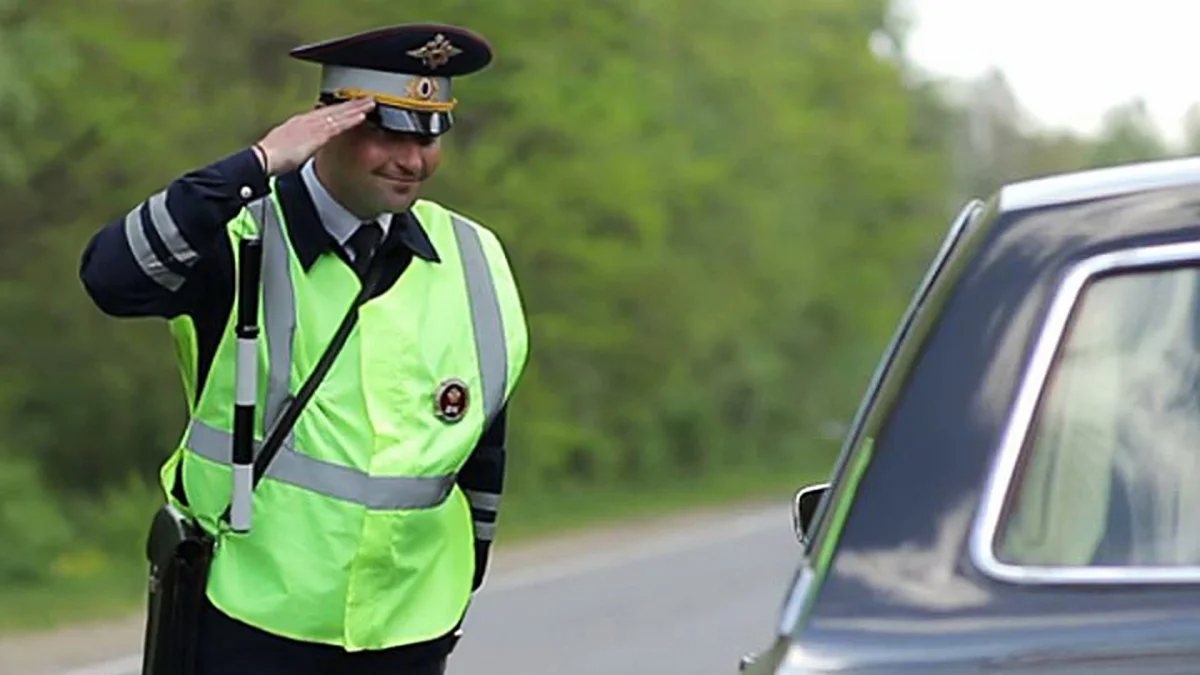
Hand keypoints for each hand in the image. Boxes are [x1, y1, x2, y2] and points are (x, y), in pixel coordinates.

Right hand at [255, 97, 375, 174]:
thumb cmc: (272, 156)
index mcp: (300, 122)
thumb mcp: (287, 145)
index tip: (350, 105)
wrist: (264, 158)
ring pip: (339, 114)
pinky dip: (350, 120)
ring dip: (355, 108)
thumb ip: (300, 142)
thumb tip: (305, 144)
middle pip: (333, 109)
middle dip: (351, 104)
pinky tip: (361, 116)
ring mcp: (313, 126)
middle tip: (366, 98)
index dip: (339, 108)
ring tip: (370, 103)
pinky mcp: (317, 134)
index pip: (324, 112)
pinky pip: (338, 125)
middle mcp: (307, 120)